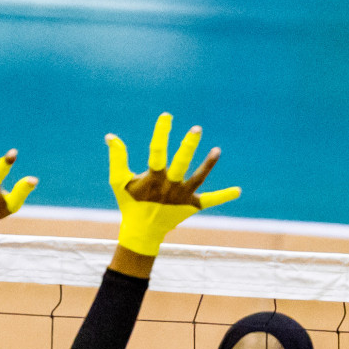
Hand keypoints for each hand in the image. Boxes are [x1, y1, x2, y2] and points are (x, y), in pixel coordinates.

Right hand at [108, 112, 240, 264]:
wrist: (142, 231)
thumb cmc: (130, 203)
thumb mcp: (118, 181)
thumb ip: (117, 158)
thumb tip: (110, 135)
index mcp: (153, 178)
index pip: (157, 151)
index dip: (161, 133)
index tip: (167, 116)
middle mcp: (170, 186)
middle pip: (181, 164)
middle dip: (188, 146)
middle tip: (196, 129)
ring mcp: (182, 196)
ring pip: (198, 178)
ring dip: (208, 165)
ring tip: (217, 150)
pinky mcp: (192, 206)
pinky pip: (210, 200)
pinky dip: (224, 196)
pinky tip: (238, 190)